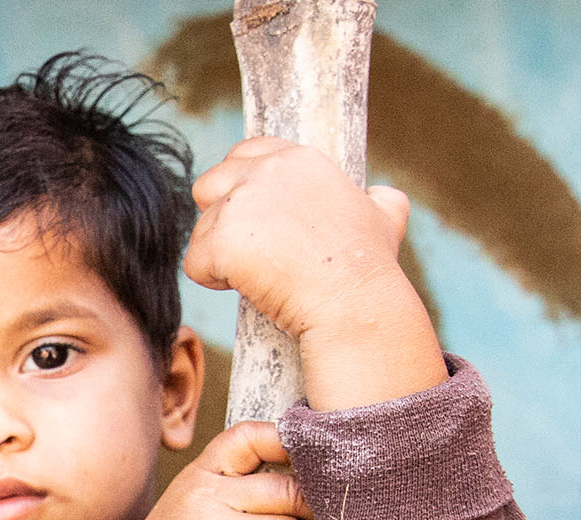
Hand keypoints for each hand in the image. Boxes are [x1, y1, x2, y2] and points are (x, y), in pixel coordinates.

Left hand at [183, 136, 418, 339]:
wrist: (355, 304)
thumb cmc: (368, 269)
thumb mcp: (386, 218)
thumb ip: (377, 197)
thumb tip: (380, 195)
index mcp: (299, 159)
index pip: (244, 155)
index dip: (241, 190)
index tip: (260, 224)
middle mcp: (267, 171)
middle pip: (210, 185)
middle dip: (220, 219)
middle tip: (251, 252)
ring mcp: (242, 202)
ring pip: (201, 229)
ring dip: (220, 256)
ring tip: (261, 275)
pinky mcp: (222, 239)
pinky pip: (194, 263)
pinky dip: (212, 281)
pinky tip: (247, 287)